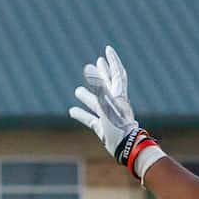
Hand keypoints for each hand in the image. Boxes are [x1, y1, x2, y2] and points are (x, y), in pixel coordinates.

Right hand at [67, 47, 151, 166]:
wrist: (127, 148)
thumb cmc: (119, 126)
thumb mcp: (108, 104)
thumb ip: (100, 86)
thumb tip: (91, 69)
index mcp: (118, 96)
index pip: (116, 74)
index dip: (112, 61)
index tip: (107, 50)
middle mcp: (114, 104)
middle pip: (109, 85)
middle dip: (103, 73)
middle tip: (98, 62)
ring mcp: (109, 116)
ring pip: (97, 102)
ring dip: (88, 95)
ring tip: (78, 90)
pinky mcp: (103, 128)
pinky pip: (90, 119)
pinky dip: (81, 113)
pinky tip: (71, 111)